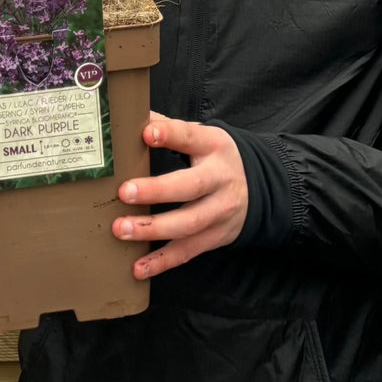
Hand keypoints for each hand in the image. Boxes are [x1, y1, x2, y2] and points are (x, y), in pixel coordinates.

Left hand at [111, 111, 247, 279]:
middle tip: (125, 192)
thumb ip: (169, 128)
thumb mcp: (202, 137)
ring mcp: (219, 212)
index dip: (170, 134)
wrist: (261, 188)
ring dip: (153, 229)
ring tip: (121, 229)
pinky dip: (162, 262)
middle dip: (156, 191)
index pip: (191, 137)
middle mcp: (219, 179)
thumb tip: (132, 113)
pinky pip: (187, 251)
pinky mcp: (215, 237)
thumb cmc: (216, 157)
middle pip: (190, 186)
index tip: (146, 133)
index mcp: (213, 147)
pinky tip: (138, 268)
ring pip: (188, 224)